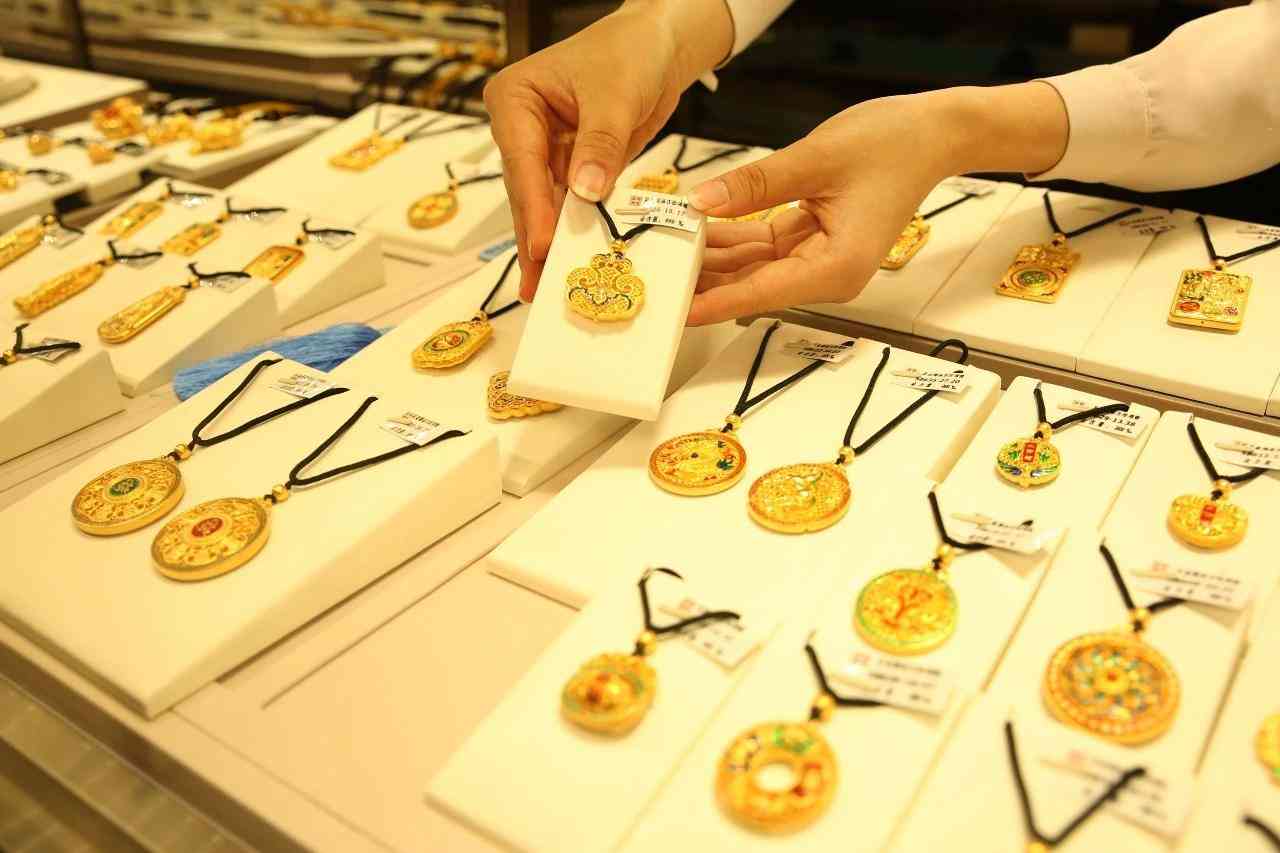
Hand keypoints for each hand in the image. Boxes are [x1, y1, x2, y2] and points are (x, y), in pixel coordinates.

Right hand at [483, 0, 731, 300]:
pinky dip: (574, 233)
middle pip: (528, 192)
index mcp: (514, 100)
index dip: (534, 208)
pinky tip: (573, 264)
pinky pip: (570, 206)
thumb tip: (584, 192)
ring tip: (549, 289)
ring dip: (551, 245)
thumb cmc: (630, 52)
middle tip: (538, 287)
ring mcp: (544, 151)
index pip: (522, 161)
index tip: (542, 247)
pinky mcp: (570, 167)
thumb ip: (600, 145)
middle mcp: (521, 128)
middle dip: (536, 238)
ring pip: (546, 206)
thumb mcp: (616, 96)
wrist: (659, 44)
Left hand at [685, 84, 1069, 325]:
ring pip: (753, 268)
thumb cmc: (892, 145)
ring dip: (713, 260)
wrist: (930, 133)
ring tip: (663, 254)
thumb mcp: (815, 158)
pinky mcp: (811, 244)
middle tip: (653, 280)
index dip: (716, 302)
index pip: (763, 292)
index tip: (676, 313)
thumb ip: (755, 184)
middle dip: (704, 282)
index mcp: (836, 267)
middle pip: (753, 286)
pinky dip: (731, 240)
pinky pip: (763, 248)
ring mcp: (818, 261)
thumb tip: (703, 202)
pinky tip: (696, 232)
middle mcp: (827, 274)